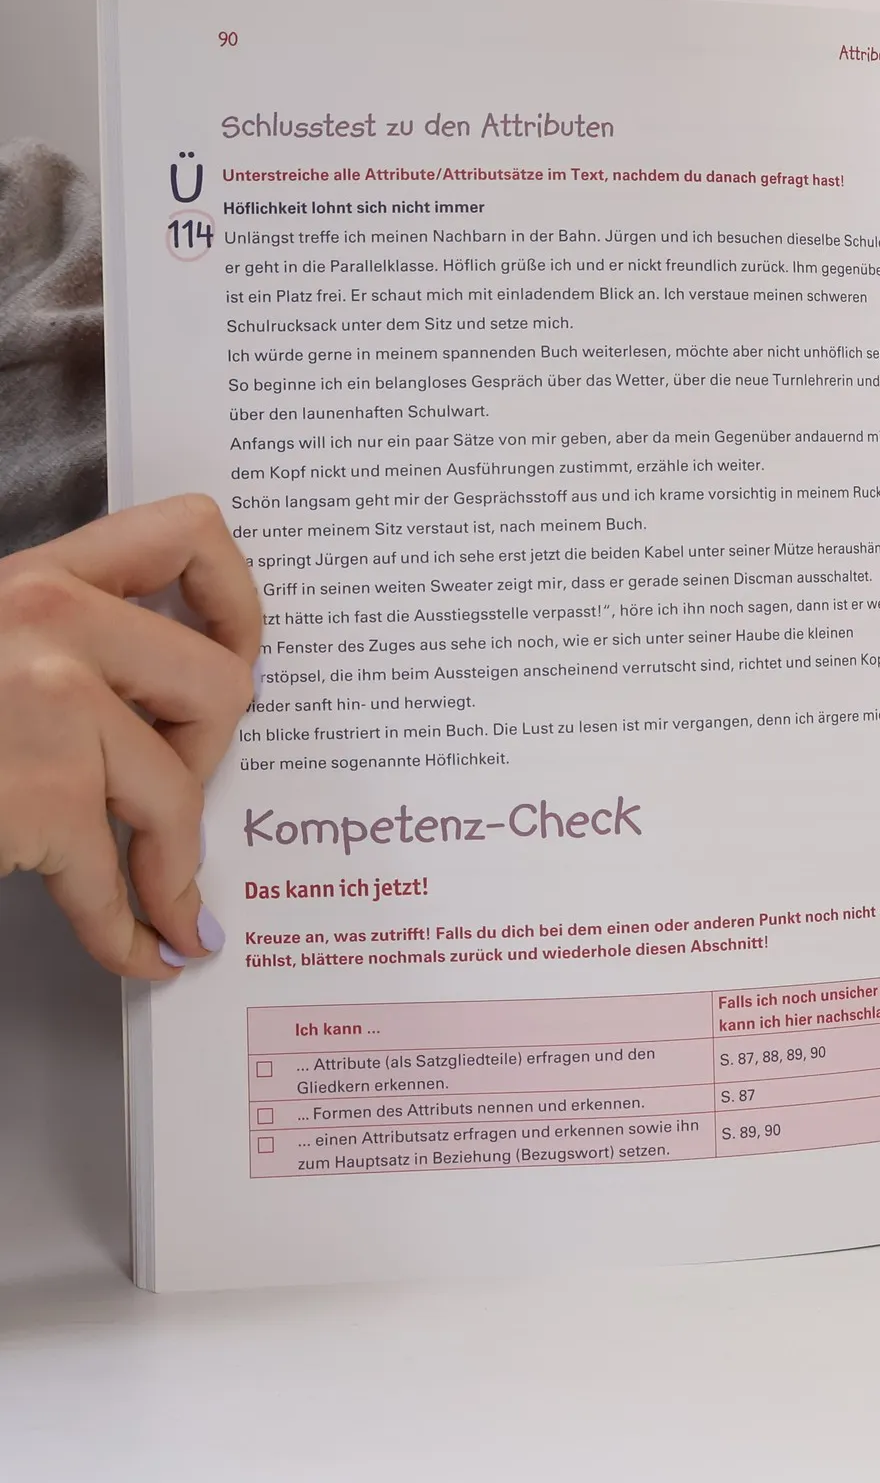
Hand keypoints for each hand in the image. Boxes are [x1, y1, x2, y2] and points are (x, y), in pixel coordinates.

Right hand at [0, 496, 261, 977]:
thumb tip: (186, 703)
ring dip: (173, 859)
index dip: (237, 605)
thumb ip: (67, 649)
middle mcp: (45, 617)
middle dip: (211, 756)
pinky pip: (118, 875)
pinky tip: (143, 947)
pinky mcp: (37, 792)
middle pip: (219, 682)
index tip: (241, 659)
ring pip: (179, 787)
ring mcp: (45, 701)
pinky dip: (131, 928)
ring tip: (169, 897)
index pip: (187, 534)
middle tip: (177, 792)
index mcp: (35, 576)